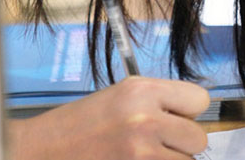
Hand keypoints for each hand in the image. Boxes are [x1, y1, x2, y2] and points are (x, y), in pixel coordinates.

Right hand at [8, 76, 210, 159]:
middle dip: (182, 142)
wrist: (44, 149)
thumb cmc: (82, 122)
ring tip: (140, 153)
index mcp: (143, 91)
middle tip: (158, 140)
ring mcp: (141, 152)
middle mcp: (146, 119)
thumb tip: (192, 116)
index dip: (188, 111)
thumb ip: (160, 100)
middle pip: (198, 138)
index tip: (176, 115)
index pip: (200, 100)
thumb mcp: (122, 95)